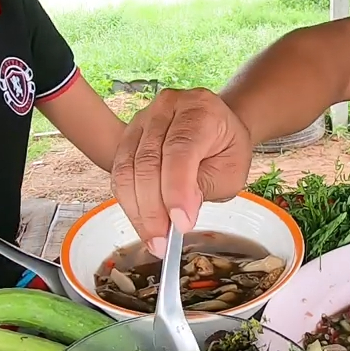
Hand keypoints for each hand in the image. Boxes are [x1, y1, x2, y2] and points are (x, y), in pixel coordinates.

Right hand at [111, 88, 252, 256]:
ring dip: (137, 211)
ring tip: (152, 240)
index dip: (176, 190)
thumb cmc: (227, 150)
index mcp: (200, 110)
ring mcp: (143, 119)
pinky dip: (128, 202)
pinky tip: (143, 223)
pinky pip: (119, 172)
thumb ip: (204, 188)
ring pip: (126, 168)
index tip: (181, 225)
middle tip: (162, 243)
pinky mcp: (128, 135)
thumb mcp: (230, 171)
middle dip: (153, 209)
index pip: (180, 150)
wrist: (219, 130)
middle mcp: (167, 107)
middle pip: (147, 161)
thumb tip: (178, 216)